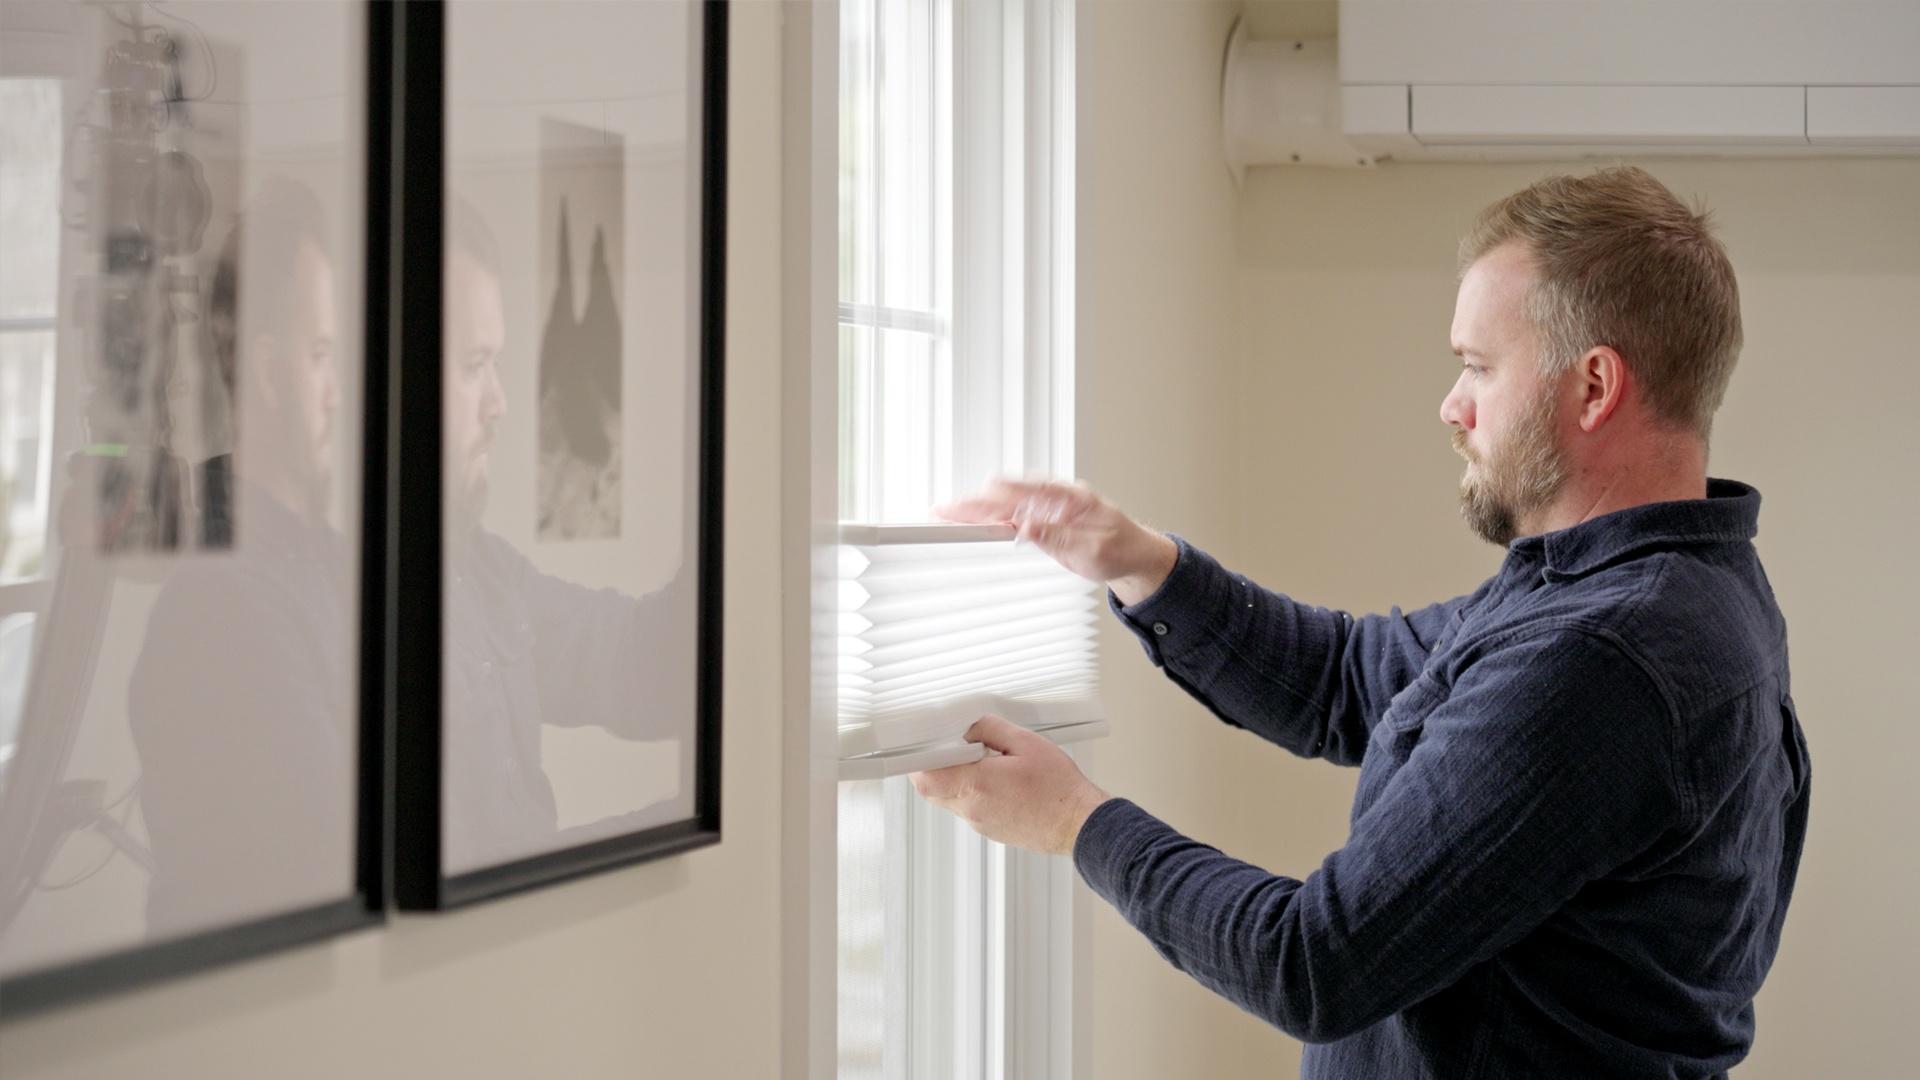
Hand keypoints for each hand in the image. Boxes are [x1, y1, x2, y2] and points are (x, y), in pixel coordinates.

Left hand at [909, 715, 1111, 854]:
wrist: (1079, 824)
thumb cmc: (1059, 789)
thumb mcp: (1026, 743)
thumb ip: (991, 729)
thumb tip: (970, 728)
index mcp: (977, 785)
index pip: (926, 777)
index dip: (919, 759)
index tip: (927, 744)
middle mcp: (973, 809)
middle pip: (932, 789)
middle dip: (935, 766)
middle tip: (952, 748)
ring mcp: (980, 823)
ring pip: (949, 799)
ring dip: (955, 779)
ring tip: (983, 762)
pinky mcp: (990, 830)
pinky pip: (968, 808)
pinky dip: (972, 792)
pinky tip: (996, 780)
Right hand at [934, 478, 1177, 605]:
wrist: (1136, 557)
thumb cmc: (1121, 550)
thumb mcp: (1092, 549)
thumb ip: (1056, 537)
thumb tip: (1024, 528)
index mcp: (1071, 497)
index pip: (1026, 492)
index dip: (995, 496)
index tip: (972, 499)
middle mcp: (1057, 499)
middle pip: (1008, 496)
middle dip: (976, 503)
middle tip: (946, 509)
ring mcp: (1050, 510)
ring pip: (1006, 506)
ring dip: (979, 510)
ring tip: (950, 514)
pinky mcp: (1045, 523)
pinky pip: (1014, 519)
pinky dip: (992, 520)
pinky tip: (974, 522)